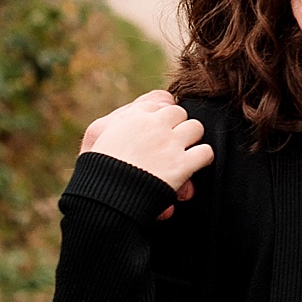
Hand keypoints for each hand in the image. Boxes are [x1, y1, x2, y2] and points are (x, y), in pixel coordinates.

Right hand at [84, 92, 213, 217]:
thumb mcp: (95, 135)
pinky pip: (206, 152)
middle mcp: (152, 124)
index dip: (161, 118)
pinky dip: (202, 160)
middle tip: (170, 143)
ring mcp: (169, 143)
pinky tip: (192, 167)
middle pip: (179, 112)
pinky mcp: (181, 164)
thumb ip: (121, 118)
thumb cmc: (96, 169)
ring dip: (191, 140)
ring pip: (196, 128)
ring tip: (182, 153)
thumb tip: (155, 104)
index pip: (160, 102)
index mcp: (131, 116)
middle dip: (177, 126)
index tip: (157, 131)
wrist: (102, 199)